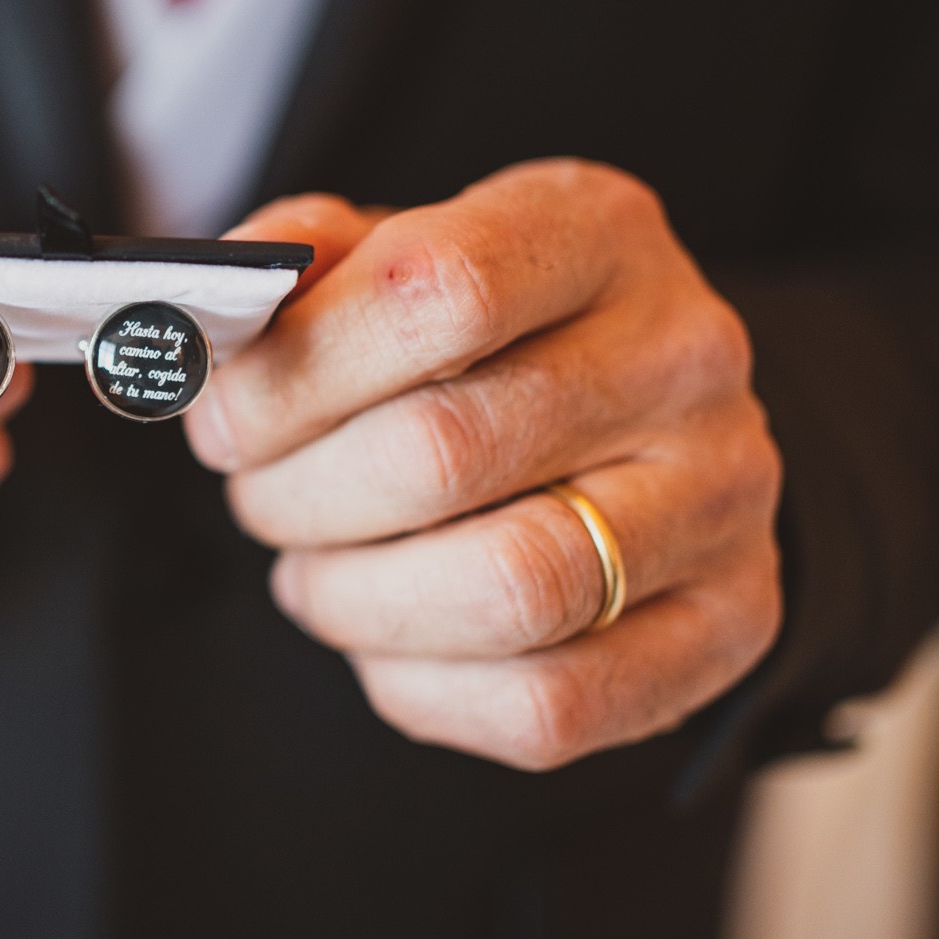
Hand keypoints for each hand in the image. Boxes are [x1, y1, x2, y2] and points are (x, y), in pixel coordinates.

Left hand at [185, 161, 782, 769]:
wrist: (652, 418)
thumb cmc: (491, 334)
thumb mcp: (403, 253)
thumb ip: (303, 268)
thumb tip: (208, 320)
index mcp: (599, 233)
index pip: (438, 288)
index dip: (294, 369)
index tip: (223, 414)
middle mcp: (686, 357)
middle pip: (446, 453)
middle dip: (298, 495)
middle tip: (254, 495)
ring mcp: (724, 497)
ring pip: (508, 592)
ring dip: (355, 599)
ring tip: (309, 570)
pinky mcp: (730, 625)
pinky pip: (550, 705)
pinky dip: (422, 685)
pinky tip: (383, 637)